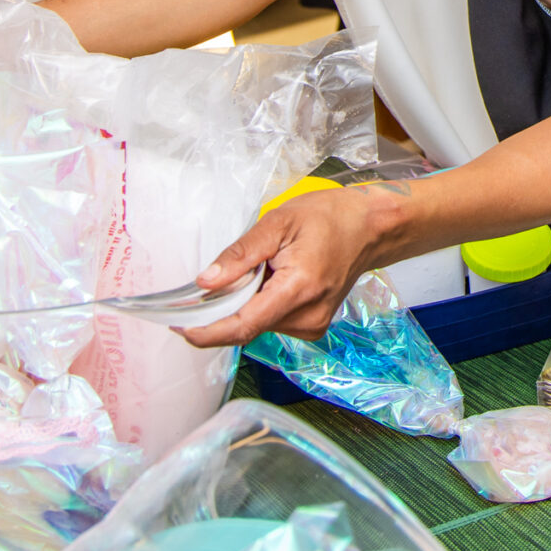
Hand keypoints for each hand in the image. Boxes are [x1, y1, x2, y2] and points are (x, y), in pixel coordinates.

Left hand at [175, 185, 391, 346]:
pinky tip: (279, 278)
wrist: (370, 228)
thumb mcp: (278, 222)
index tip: (180, 328)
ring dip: (249, 301)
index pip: (244, 326)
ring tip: (270, 266)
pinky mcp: (312, 326)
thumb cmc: (329, 218)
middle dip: (229, 303)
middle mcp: (308, 316)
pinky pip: (272, 320)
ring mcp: (312, 325)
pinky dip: (263, 303)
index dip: (208, 332)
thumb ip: (240, 255)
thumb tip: (205, 283)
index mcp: (299, 288)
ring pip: (258, 323)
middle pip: (247, 324)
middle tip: (234, 268)